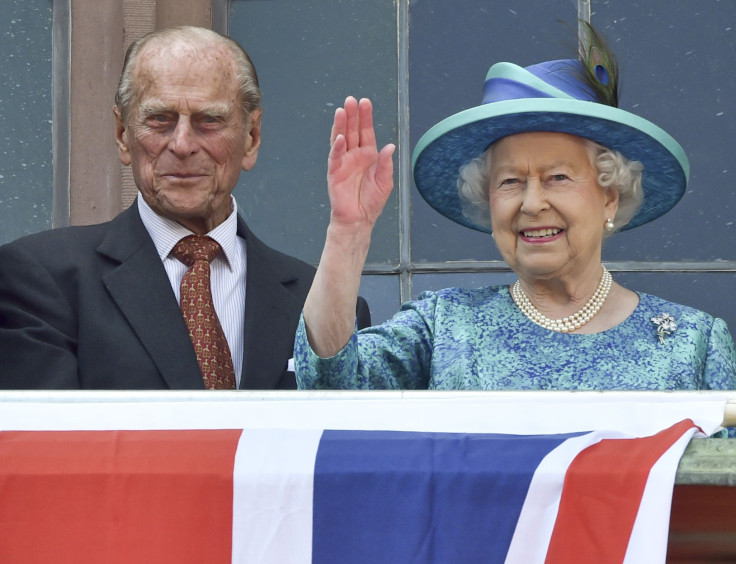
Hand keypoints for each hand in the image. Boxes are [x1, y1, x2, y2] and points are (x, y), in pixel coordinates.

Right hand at [327, 96, 394, 229]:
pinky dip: (337, 147)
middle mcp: (354, 155)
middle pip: (352, 130)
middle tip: (350, 100)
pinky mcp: (334, 172)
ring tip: (341, 110)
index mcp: (368, 155)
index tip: (365, 102)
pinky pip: (335, 157)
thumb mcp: (385, 182)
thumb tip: (390, 146)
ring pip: (341, 139)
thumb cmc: (372, 201)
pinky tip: (340, 137)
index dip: (365, 117)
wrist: (359, 219)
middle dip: (351, 115)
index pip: (366, 131)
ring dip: (340, 125)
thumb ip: (386, 164)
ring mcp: (343, 162)